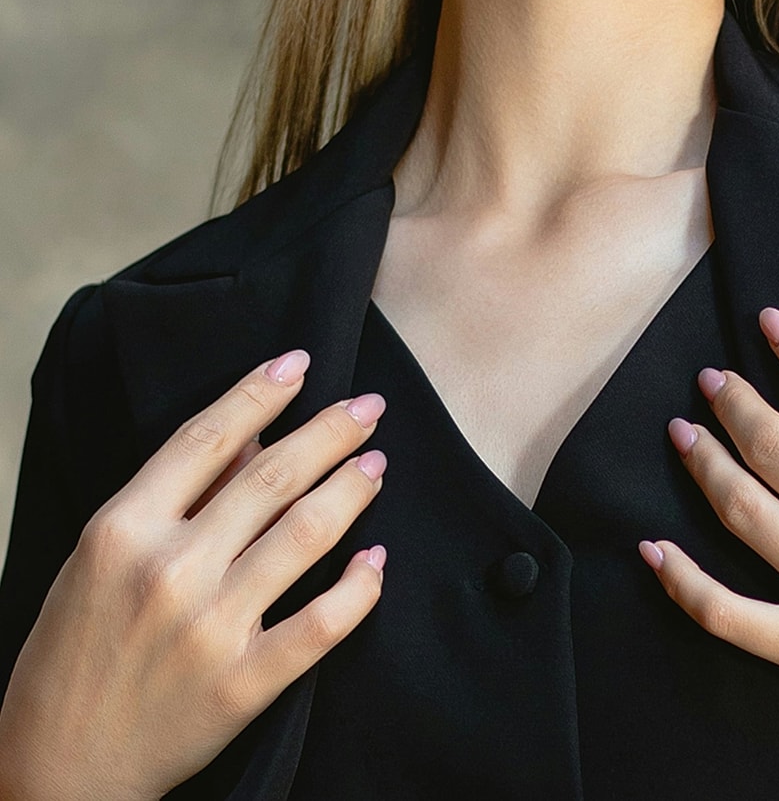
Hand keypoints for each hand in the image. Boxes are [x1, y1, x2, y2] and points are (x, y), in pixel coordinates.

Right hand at [0, 350, 388, 800]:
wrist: (58, 768)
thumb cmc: (78, 650)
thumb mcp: (103, 556)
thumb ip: (176, 495)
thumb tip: (252, 434)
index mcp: (122, 530)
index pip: (207, 437)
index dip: (260, 391)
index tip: (300, 363)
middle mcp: (169, 571)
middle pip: (271, 475)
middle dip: (330, 430)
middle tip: (369, 406)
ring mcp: (211, 629)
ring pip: (306, 534)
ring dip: (353, 489)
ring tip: (375, 464)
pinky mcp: (244, 684)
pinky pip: (323, 622)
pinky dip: (360, 585)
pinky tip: (376, 558)